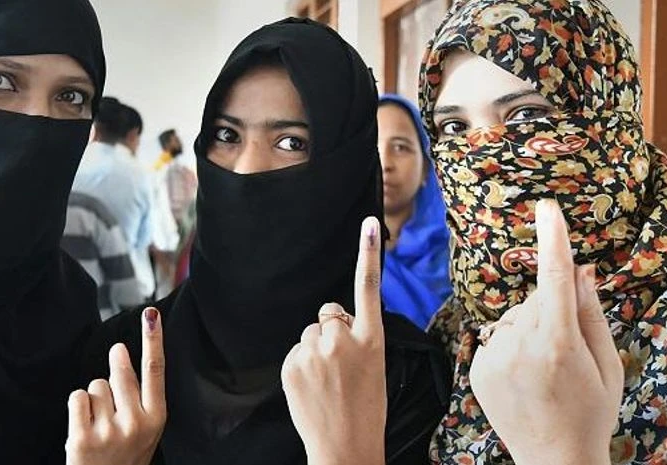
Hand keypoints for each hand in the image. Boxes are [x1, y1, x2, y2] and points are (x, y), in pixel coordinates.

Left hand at [66, 308, 165, 464]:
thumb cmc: (124, 458)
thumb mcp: (145, 431)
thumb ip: (140, 399)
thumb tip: (122, 358)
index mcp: (156, 419)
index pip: (156, 371)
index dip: (154, 340)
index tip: (152, 316)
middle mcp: (136, 423)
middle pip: (120, 372)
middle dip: (116, 362)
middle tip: (116, 358)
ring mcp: (109, 431)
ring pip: (97, 385)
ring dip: (95, 398)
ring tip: (99, 423)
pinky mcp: (82, 437)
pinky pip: (78, 397)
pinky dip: (78, 407)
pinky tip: (85, 425)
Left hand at [281, 217, 386, 464]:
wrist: (344, 447)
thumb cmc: (365, 409)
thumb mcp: (374, 367)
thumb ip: (357, 338)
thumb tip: (332, 320)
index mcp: (372, 340)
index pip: (368, 289)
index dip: (368, 255)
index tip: (368, 224)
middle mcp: (342, 340)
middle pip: (327, 314)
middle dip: (330, 330)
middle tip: (339, 366)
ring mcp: (315, 352)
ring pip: (309, 334)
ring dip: (315, 350)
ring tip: (326, 382)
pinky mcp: (291, 364)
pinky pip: (295, 351)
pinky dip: (301, 365)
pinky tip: (312, 387)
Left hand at [470, 199, 623, 464]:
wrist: (553, 459)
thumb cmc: (590, 411)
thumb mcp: (606, 364)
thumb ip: (590, 313)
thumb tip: (579, 269)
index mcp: (558, 343)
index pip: (554, 278)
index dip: (553, 240)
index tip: (547, 208)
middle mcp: (519, 345)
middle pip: (535, 300)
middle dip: (552, 312)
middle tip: (566, 354)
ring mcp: (492, 357)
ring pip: (514, 318)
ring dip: (529, 330)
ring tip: (543, 372)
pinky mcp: (476, 368)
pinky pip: (495, 337)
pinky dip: (510, 346)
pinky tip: (523, 377)